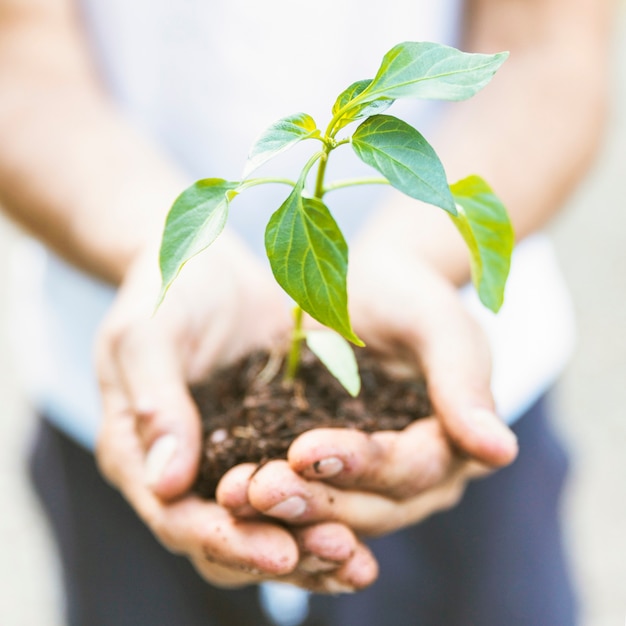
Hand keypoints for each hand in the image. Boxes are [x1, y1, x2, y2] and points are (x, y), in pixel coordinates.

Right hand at [94, 234, 376, 590]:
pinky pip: (300, 487)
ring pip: (268, 525)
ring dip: (312, 547)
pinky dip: (330, 509)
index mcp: (140, 456)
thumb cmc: (166, 292)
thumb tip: (167, 483)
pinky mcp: (271, 441)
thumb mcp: (148, 335)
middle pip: (228, 539)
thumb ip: (153, 402)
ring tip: (360, 559)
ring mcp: (230, 460)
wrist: (206, 264)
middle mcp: (185, 472)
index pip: (177, 518)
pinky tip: (369, 521)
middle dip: (283, 555)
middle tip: (340, 556)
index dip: (227, 541)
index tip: (281, 552)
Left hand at [218, 243, 517, 535]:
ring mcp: (367, 480)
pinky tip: (224, 492)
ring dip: (282, 511)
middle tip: (256, 489)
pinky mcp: (324, 472)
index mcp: (450, 443)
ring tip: (232, 495)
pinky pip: (299, 495)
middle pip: (369, 506)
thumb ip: (464, 382)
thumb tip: (499, 451)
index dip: (362, 465)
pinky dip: (266, 501)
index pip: (411, 469)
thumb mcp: (437, 324)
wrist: (364, 288)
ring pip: (332, 513)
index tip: (305, 449)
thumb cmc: (407, 296)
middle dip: (313, 500)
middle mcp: (412, 476)